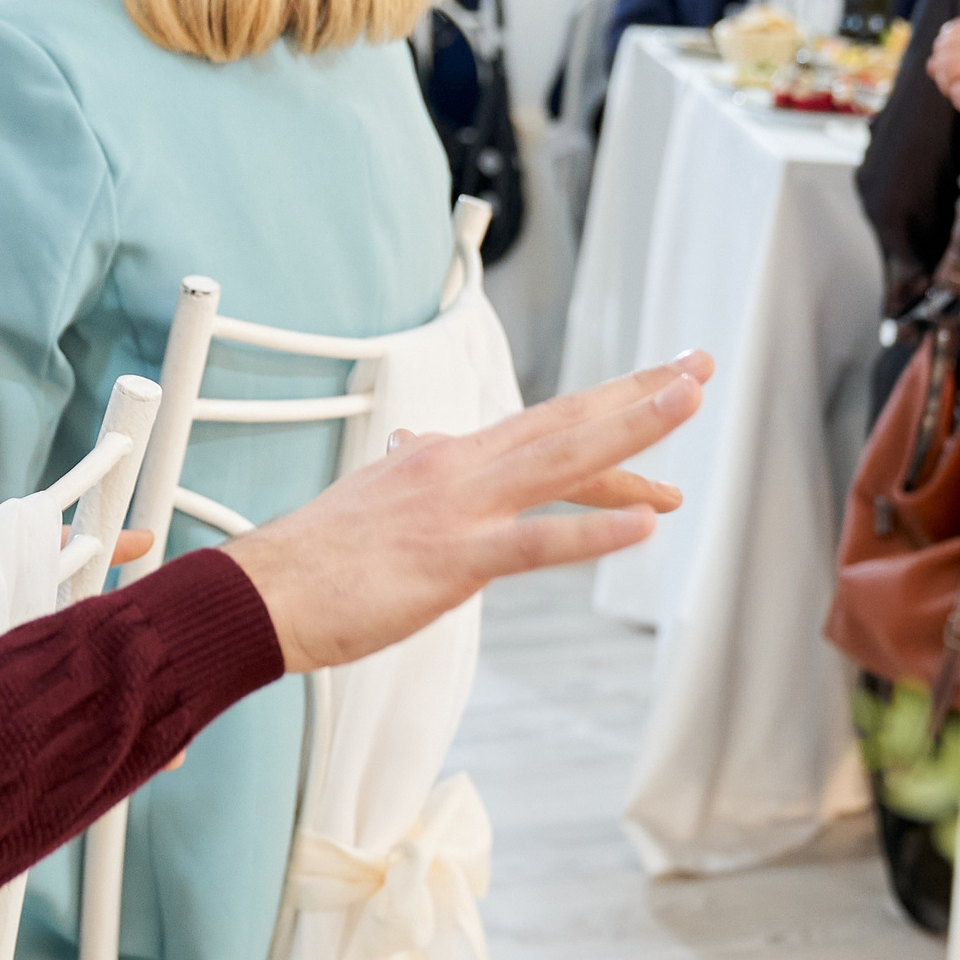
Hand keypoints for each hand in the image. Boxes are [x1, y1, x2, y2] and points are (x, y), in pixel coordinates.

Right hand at [222, 354, 706, 673]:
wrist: (261, 591)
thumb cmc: (314, 561)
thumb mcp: (376, 500)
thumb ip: (412, 476)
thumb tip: (417, 447)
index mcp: (445, 457)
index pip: (545, 432)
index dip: (609, 416)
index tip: (658, 400)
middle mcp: (458, 468)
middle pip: (565, 424)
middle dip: (637, 395)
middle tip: (698, 368)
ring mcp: (458, 510)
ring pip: (560, 461)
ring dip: (629, 430)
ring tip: (686, 405)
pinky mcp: (452, 559)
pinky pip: (535, 543)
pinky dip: (592, 532)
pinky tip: (644, 526)